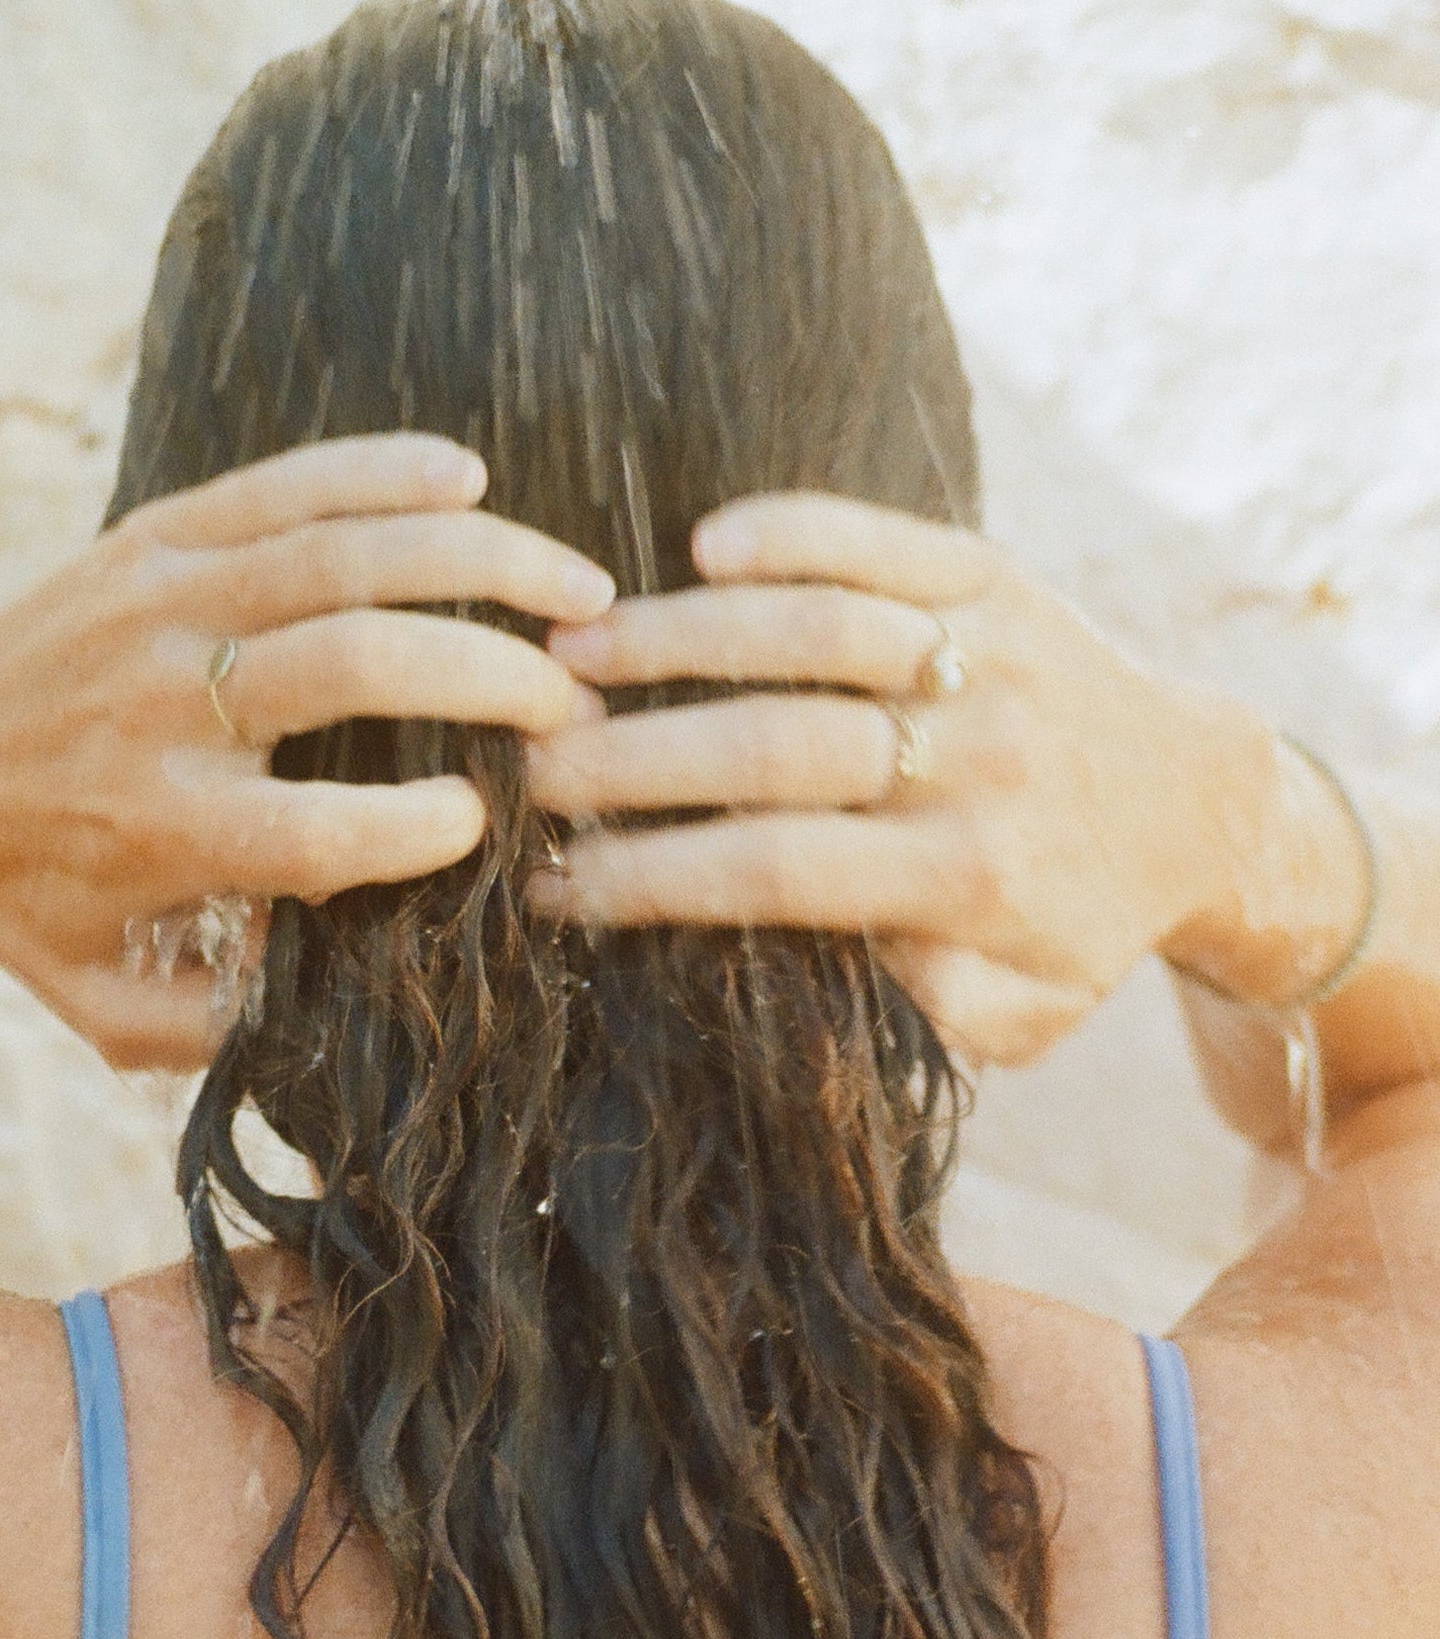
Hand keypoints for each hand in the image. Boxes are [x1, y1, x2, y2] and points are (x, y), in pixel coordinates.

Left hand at [0, 434, 613, 1067]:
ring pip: (339, 554)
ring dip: (478, 560)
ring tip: (578, 584)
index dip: (425, 828)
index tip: (487, 822)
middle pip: (355, 664)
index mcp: (161, 831)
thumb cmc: (17, 907)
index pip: (327, 832)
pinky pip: (278, 487)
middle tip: (576, 697)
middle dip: (492, 674)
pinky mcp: (142, 543)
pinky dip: (378, 471)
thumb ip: (228, 1028)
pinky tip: (464, 477)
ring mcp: (151, 607)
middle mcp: (158, 709)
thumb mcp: (106, 1009)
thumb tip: (356, 1008)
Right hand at [539, 494, 1268, 1066]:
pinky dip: (791, 531)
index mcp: (966, 878)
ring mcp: (988, 654)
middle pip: (771, 746)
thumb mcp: (1017, 1015)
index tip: (550, 884)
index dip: (647, 876)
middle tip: (528, 763)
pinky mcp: (997, 578)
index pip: (771, 871)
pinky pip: (883, 539)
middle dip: (630, 757)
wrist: (1203, 805)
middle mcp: (978, 758)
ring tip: (570, 650)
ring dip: (678, 635)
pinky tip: (703, 545)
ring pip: (814, 632)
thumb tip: (809, 967)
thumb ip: (922, 1015)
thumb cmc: (1078, 925)